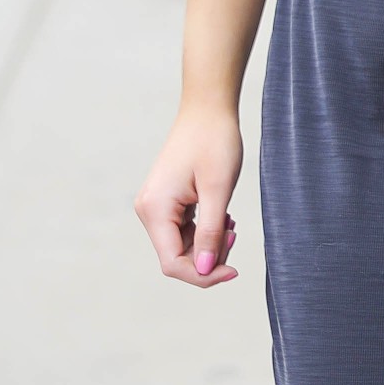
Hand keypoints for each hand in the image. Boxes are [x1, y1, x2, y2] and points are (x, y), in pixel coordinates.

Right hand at [134, 106, 242, 284]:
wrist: (208, 109)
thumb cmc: (214, 142)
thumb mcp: (218, 190)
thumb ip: (210, 234)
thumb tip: (203, 270)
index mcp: (155, 209)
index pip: (172, 263)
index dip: (202, 275)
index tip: (233, 271)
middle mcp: (148, 210)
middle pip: (176, 257)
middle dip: (208, 257)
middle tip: (235, 234)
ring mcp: (156, 205)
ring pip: (182, 245)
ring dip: (209, 243)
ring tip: (230, 221)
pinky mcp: (167, 201)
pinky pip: (184, 230)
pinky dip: (206, 230)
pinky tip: (222, 215)